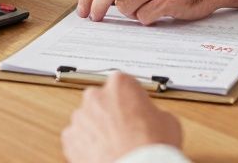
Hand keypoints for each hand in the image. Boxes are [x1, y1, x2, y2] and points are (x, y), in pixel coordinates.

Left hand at [61, 73, 182, 162]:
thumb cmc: (151, 147)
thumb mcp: (168, 121)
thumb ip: (152, 112)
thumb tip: (150, 118)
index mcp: (120, 84)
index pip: (124, 84)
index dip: (131, 99)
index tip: (136, 109)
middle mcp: (95, 96)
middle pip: (102, 100)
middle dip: (112, 113)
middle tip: (127, 130)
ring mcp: (80, 117)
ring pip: (88, 120)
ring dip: (98, 129)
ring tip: (116, 146)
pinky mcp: (69, 138)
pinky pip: (77, 138)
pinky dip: (87, 146)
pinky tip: (103, 154)